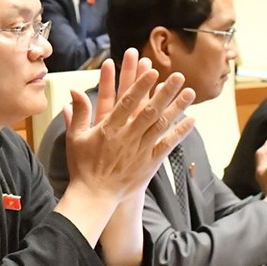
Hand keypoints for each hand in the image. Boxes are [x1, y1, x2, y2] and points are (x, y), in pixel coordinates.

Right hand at [62, 50, 194, 200]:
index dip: (140, 86)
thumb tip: (74, 91)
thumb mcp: (75, 138)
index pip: (127, 102)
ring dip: (177, 107)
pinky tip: (192, 120)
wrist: (94, 195)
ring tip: (190, 92)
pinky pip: (168, 145)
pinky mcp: (150, 162)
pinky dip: (180, 132)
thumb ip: (78, 114)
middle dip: (165, 91)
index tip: (152, 70)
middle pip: (150, 110)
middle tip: (178, 75)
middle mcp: (128, 137)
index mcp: (109, 129)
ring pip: (162, 124)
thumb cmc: (83, 166)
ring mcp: (141, 149)